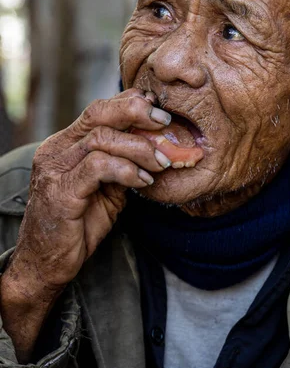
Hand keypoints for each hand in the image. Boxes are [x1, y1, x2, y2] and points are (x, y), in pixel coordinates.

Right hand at [9, 89, 171, 293]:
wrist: (47, 263)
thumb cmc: (78, 225)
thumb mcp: (107, 189)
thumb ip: (123, 164)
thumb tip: (156, 145)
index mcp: (65, 145)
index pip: (98, 110)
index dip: (130, 104)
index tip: (159, 110)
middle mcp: (56, 151)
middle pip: (97, 114)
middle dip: (136, 112)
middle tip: (165, 123)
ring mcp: (55, 170)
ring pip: (100, 138)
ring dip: (139, 147)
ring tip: (161, 162)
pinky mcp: (61, 192)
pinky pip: (97, 167)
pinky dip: (126, 170)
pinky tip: (143, 181)